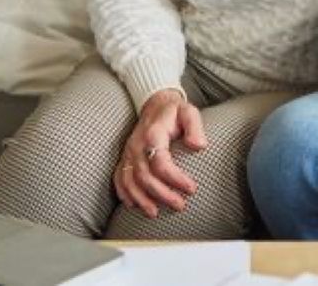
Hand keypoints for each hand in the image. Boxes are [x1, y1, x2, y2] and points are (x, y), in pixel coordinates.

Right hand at [113, 88, 207, 217]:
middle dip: (162, 194)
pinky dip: (124, 193)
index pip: (161, 163)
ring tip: (155, 213)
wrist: (155, 104)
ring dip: (141, 199)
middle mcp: (137, 145)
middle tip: (180, 205)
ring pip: (129, 180)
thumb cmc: (174, 111)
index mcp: (153, 135)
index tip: (192, 189)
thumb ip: (195, 127)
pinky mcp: (125, 157)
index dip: (176, 179)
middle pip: (144, 176)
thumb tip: (199, 146)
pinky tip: (134, 205)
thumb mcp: (189, 112)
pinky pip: (119, 178)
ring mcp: (128, 152)